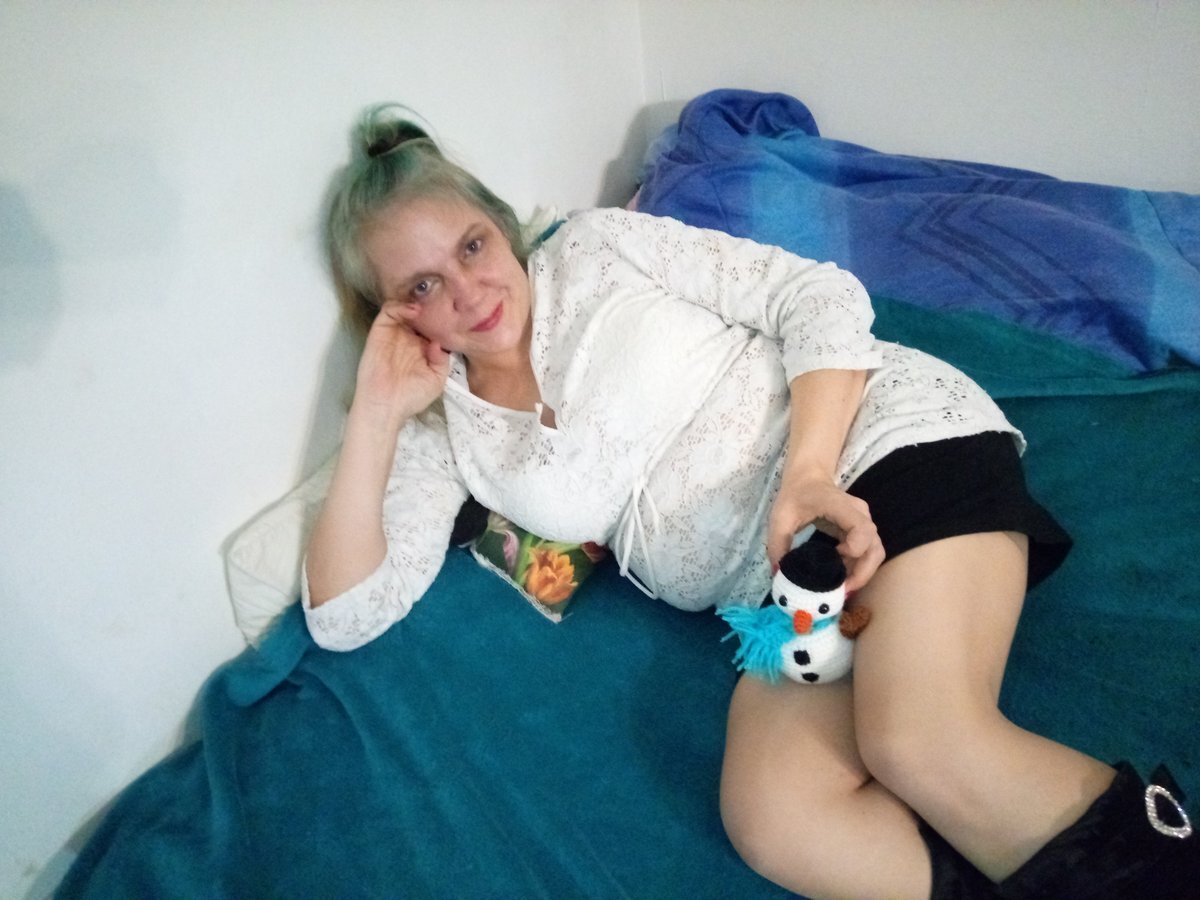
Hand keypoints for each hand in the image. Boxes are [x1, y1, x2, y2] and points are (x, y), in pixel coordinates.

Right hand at [353, 303, 449, 426]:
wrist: (386, 406)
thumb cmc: (412, 397)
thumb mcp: (436, 380)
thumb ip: (442, 360)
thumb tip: (439, 342)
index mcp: (422, 349)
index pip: (432, 327)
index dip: (441, 320)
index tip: (453, 315)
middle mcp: (408, 338)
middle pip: (419, 315)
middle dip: (429, 307)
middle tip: (440, 302)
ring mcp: (394, 334)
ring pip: (403, 309)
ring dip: (415, 304)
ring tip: (426, 306)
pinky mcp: (380, 332)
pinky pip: (388, 312)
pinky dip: (400, 306)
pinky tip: (414, 311)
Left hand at [766, 471, 883, 592]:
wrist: (808, 478)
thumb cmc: (796, 496)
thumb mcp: (780, 517)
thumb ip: (778, 544)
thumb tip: (780, 574)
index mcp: (842, 507)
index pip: (863, 530)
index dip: (854, 550)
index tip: (835, 556)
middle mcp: (860, 515)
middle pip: (875, 549)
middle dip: (862, 574)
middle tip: (841, 591)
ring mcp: (863, 523)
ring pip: (874, 554)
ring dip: (861, 574)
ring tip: (840, 587)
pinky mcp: (861, 532)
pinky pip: (866, 554)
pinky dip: (857, 569)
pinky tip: (840, 577)